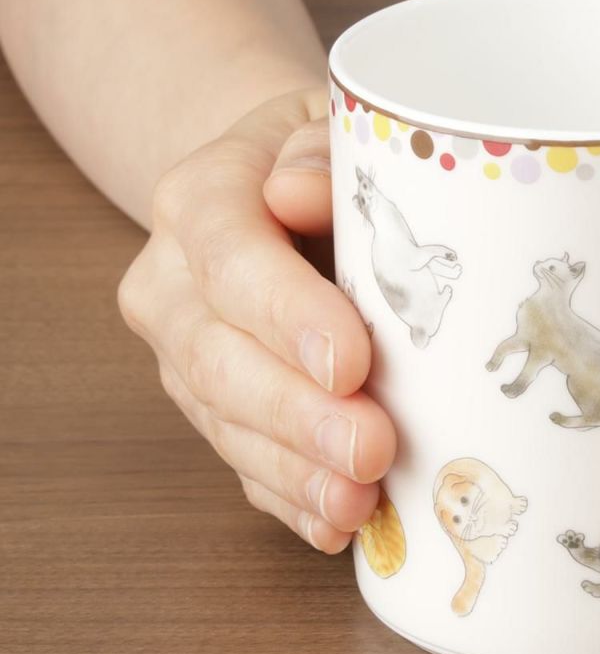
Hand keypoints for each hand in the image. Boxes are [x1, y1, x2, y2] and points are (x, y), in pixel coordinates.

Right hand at [118, 90, 396, 550]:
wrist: (277, 192)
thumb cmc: (320, 164)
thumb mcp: (328, 128)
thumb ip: (318, 152)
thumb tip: (301, 190)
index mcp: (199, 202)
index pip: (231, 260)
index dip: (287, 316)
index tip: (351, 362)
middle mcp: (174, 286)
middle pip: (218, 359)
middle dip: (297, 415)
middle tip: (370, 448)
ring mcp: (187, 356)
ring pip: (226, 424)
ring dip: (295, 472)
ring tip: (357, 502)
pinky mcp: (215, 409)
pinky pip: (243, 464)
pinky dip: (290, 498)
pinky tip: (333, 525)